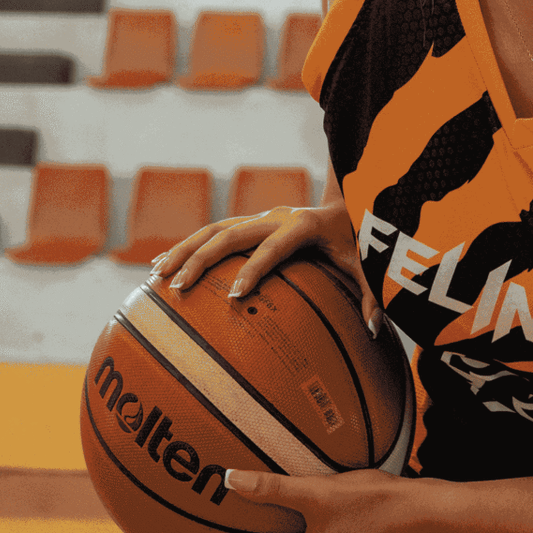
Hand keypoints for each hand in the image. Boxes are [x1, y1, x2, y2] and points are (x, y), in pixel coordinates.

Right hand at [148, 191, 381, 331]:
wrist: (346, 203)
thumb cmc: (354, 240)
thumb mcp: (367, 264)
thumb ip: (371, 293)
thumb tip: (375, 330)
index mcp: (304, 226)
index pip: (275, 248)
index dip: (255, 269)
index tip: (236, 296)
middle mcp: (276, 216)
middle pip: (231, 234)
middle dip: (202, 260)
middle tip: (178, 288)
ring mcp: (259, 217)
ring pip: (213, 229)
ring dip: (184, 251)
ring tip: (156, 276)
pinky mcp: (249, 221)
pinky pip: (212, 232)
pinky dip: (186, 247)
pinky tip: (160, 267)